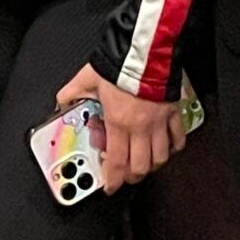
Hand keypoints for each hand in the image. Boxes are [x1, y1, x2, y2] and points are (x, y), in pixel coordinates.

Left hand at [57, 64, 187, 194]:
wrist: (146, 52)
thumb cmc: (120, 65)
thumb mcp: (88, 78)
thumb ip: (73, 92)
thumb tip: (61, 100)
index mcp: (118, 123)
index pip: (116, 162)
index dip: (113, 180)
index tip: (110, 186)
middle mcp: (140, 128)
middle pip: (141, 166)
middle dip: (132, 177)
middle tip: (126, 177)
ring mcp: (159, 122)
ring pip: (161, 157)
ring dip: (152, 165)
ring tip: (145, 165)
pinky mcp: (173, 113)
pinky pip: (178, 137)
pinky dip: (175, 147)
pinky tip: (170, 149)